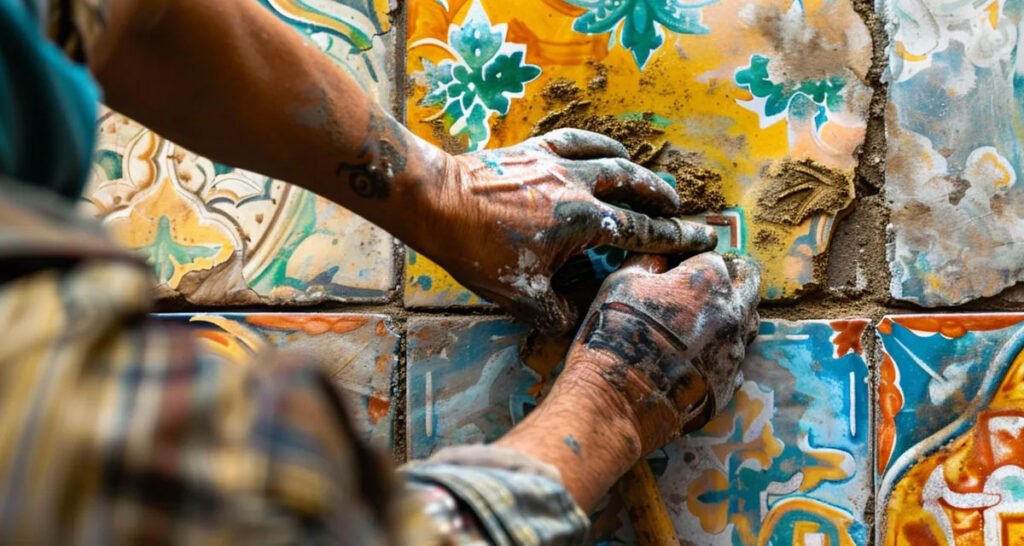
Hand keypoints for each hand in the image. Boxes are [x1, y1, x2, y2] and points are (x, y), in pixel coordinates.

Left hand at [410, 129, 717, 334]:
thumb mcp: (519, 295)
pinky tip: (612, 152)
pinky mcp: (535, 149)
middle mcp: (578, 185)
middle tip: (684, 212)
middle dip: (664, 202)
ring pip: (613, 163)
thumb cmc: (475, 249)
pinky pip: (579, 141)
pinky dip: (602, 146)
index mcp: (581, 221)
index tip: (703, 238)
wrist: (435, 202)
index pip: (640, 230)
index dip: (674, 237)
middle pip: (635, 191)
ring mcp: (556, 163)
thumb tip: (582, 324)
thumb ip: (558, 314)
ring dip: (640, 175)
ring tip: (658, 185)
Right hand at [564, 252, 759, 453]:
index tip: (676, 268)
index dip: (695, 259)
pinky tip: (694, 358)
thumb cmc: (616, 332)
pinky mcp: (728, 384)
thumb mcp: (622, 281)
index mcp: (709, 280)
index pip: (716, 256)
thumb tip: (660, 256)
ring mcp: (734, 351)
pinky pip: (735, 361)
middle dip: (729, 281)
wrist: (618, 398)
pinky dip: (719, 354)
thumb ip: (649, 260)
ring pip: (747, 324)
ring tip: (697, 325)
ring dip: (729, 317)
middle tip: (698, 290)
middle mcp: (732, 313)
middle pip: (749, 285)